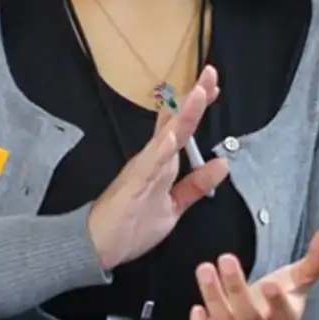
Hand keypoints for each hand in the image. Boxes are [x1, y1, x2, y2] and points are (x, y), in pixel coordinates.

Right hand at [87, 66, 230, 269]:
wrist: (96, 245)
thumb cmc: (131, 225)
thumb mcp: (174, 206)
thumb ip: (196, 186)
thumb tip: (222, 165)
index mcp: (161, 163)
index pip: (181, 128)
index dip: (197, 107)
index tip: (212, 86)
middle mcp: (152, 160)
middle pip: (176, 124)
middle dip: (194, 100)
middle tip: (210, 74)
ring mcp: (142, 170)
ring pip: (166, 138)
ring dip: (182, 117)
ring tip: (197, 95)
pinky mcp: (133, 185)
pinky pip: (149, 166)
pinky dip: (160, 150)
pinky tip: (170, 136)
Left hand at [189, 229, 318, 319]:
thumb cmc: (280, 301)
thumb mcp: (298, 282)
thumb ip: (316, 261)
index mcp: (286, 319)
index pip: (285, 314)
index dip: (278, 302)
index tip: (270, 283)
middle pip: (249, 316)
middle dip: (236, 288)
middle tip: (226, 258)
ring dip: (214, 297)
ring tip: (205, 268)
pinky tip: (197, 309)